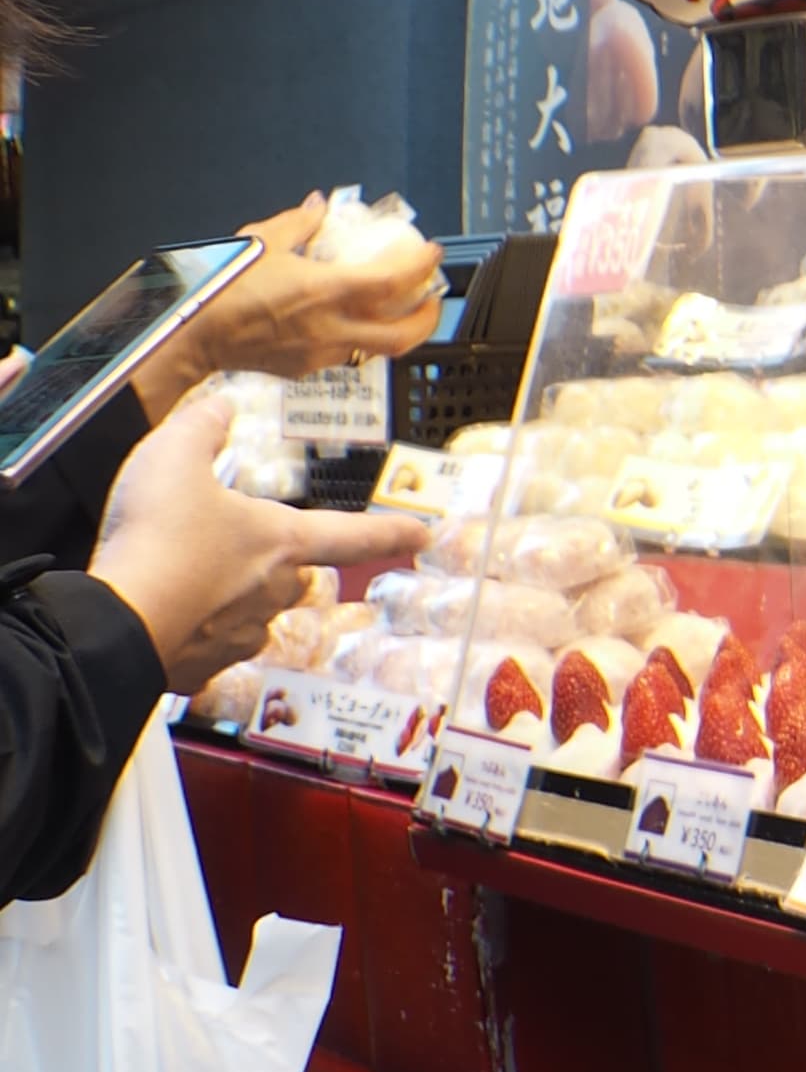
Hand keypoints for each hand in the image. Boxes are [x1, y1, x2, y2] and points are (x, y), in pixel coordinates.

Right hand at [84, 384, 427, 689]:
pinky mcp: (205, 667)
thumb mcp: (173, 457)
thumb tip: (221, 404)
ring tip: (193, 583)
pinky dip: (196, 634)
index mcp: (282, 541)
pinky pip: (212, 647)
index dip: (392, 532)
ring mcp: (242, 634)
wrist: (116, 619)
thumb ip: (201, 427)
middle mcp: (274, 591)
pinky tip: (170, 620)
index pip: (353, 534)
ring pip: (257, 616)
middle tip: (245, 551)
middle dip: (284, 566)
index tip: (424, 535)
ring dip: (236, 600)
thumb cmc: (157, 537)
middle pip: (299, 578)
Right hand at [138, 197, 446, 411]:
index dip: (422, 266)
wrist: (191, 335)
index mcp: (328, 291)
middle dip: (429, 317)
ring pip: (378, 349)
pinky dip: (357, 339)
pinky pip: (343, 355)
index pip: (395, 281)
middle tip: (432, 298)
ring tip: (399, 312)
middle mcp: (334, 327)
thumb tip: (318, 206)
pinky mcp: (305, 369)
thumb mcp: (260, 241)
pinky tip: (350, 324)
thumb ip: (298, 223)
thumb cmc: (221, 287)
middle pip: (404, 333)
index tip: (432, 253)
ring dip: (397, 330)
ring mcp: (322, 353)